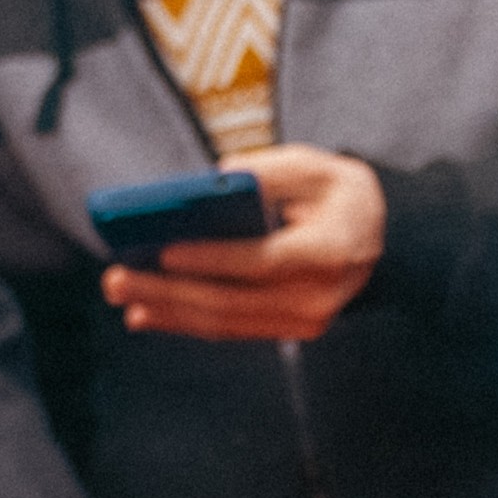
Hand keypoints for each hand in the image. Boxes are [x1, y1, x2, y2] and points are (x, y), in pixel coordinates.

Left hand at [99, 143, 385, 343]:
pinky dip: (184, 320)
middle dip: (168, 290)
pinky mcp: (285, 331)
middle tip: (117, 278)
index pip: (264, 261)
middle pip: (232, 300)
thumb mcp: (317, 167)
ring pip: (224, 321)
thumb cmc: (340, 196)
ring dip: (168, 309)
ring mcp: (302, 322)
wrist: (380, 241)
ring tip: (121, 294)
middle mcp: (317, 298)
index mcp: (329, 252)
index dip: (213, 259)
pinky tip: (146, 312)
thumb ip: (270, 171)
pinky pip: (229, 328)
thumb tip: (214, 183)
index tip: (165, 252)